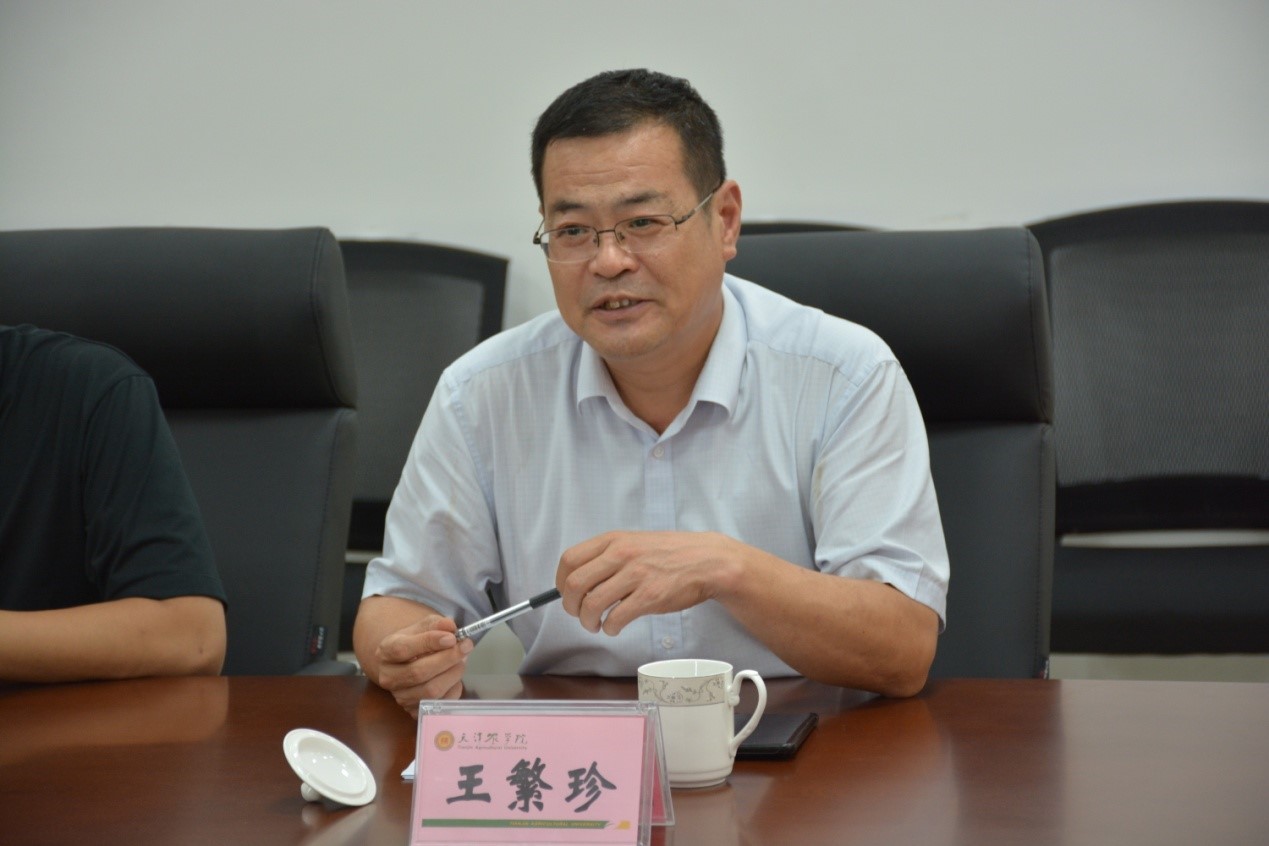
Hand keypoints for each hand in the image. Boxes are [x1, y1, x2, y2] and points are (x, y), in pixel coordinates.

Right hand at [372, 614, 473, 715]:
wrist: (405, 665)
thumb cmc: (415, 643)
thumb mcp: (422, 627)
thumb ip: (436, 624)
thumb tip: (450, 626)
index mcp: (386, 652)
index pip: (403, 649)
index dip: (429, 643)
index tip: (452, 638)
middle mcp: (388, 677)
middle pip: (419, 672)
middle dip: (448, 659)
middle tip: (466, 647)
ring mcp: (400, 697)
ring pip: (431, 690)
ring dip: (453, 674)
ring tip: (462, 661)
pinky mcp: (413, 711)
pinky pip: (439, 704)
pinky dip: (453, 690)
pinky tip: (455, 678)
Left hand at [556, 530, 736, 635]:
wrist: (707, 561)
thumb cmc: (670, 554)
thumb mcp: (635, 543)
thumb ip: (609, 556)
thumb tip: (579, 580)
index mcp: (614, 540)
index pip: (569, 560)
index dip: (560, 582)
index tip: (565, 593)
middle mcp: (621, 554)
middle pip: (574, 584)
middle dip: (570, 606)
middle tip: (578, 614)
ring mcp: (636, 575)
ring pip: (591, 604)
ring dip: (587, 621)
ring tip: (596, 625)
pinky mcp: (650, 597)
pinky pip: (616, 618)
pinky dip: (609, 628)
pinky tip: (614, 627)